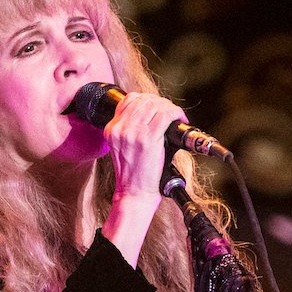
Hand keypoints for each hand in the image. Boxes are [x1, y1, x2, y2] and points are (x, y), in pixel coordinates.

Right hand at [100, 91, 185, 264]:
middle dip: (160, 102)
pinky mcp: (147, 139)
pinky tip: (180, 119)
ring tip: (176, 116)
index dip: (147, 99)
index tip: (158, 107)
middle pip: (143, 100)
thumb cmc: (134, 173)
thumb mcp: (123, 147)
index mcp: (111, 129)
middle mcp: (119, 129)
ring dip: (169, 107)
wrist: (134, 192)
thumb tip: (151, 113)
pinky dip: (176, 113)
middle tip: (170, 111)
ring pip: (155, 104)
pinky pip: (165, 115)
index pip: (128, 100)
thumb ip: (130, 129)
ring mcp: (132, 133)